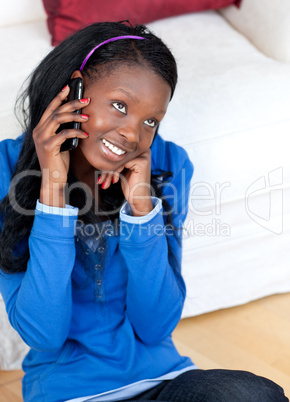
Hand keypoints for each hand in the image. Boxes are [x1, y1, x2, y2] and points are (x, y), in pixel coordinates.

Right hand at [33, 85, 89, 206]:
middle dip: (72, 103)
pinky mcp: (48, 146)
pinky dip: (76, 133)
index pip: (50, 108)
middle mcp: (39, 131)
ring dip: (75, 116)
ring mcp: (42, 138)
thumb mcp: (61, 143)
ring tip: (87, 117)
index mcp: (40, 128)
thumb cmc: (59, 161)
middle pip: (56, 110)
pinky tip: (85, 135)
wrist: (53, 178)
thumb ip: (64, 131)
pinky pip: (64, 134)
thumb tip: (78, 119)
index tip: (69, 87)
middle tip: (86, 101)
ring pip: (58, 119)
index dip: (59, 97)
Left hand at [98, 149, 152, 215]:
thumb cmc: (131, 185)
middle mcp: (143, 150)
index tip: (101, 174)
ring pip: (119, 159)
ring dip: (110, 171)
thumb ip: (119, 159)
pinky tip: (115, 180)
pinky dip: (116, 171)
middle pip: (119, 155)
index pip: (119, 152)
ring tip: (106, 182)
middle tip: (101, 180)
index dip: (109, 162)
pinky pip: (122, 163)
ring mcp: (144, 156)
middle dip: (107, 167)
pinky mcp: (141, 162)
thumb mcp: (123, 169)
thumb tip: (103, 151)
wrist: (139, 199)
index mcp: (139, 149)